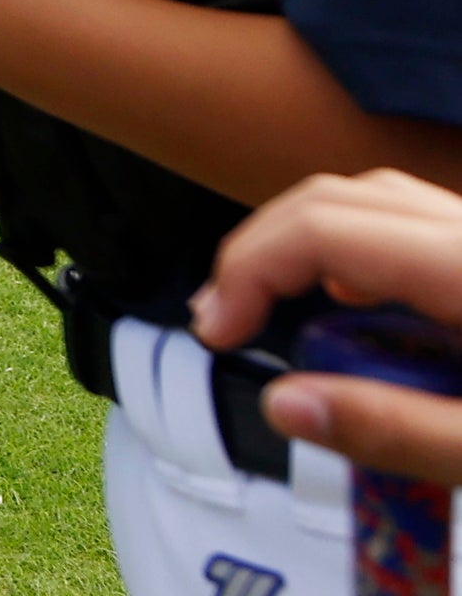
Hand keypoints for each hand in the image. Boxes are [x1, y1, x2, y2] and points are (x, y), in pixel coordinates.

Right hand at [195, 171, 461, 483]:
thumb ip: (394, 429)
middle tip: (223, 319)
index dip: (247, 270)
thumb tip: (285, 405)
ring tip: (270, 304)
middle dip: (258, 252)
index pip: (321, 227)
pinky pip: (409, 224)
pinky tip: (355, 304)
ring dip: (303, 245)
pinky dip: (357, 252)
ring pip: (370, 202)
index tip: (218, 332)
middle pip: (333, 199)